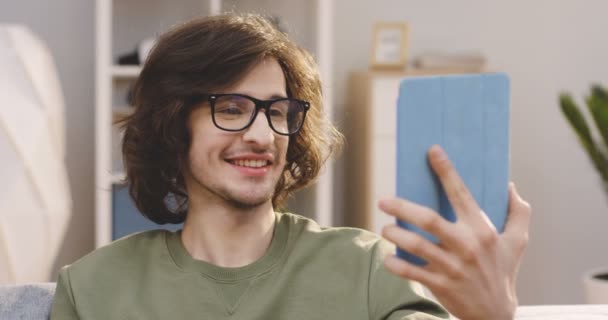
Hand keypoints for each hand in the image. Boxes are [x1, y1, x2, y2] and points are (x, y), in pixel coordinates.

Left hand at [379, 145, 530, 319]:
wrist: (495, 313)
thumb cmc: (503, 271)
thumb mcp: (518, 241)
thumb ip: (519, 212)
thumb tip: (510, 186)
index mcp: (481, 229)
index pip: (461, 193)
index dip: (446, 170)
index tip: (433, 152)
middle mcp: (465, 245)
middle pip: (429, 220)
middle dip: (402, 207)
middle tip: (383, 200)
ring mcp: (451, 266)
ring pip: (416, 245)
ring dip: (395, 235)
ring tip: (386, 229)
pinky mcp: (440, 284)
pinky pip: (411, 272)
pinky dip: (396, 265)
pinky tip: (388, 258)